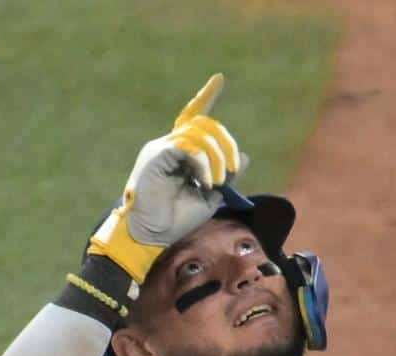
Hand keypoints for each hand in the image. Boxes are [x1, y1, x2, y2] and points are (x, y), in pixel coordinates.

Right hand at [88, 74, 247, 284]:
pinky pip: (187, 146)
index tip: (220, 80)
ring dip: (216, 157)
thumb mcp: (209, 196)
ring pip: (198, 133)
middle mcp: (170, 145)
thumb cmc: (175, 221)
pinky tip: (206, 180)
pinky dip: (203, 163)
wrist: (151, 235)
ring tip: (217, 181)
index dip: (206, 96)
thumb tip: (245, 158)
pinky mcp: (156, 155)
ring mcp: (162, 148)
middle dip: (226, 144)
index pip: (194, 117)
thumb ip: (225, 177)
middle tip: (232, 169)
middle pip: (204, 124)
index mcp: (180, 153)